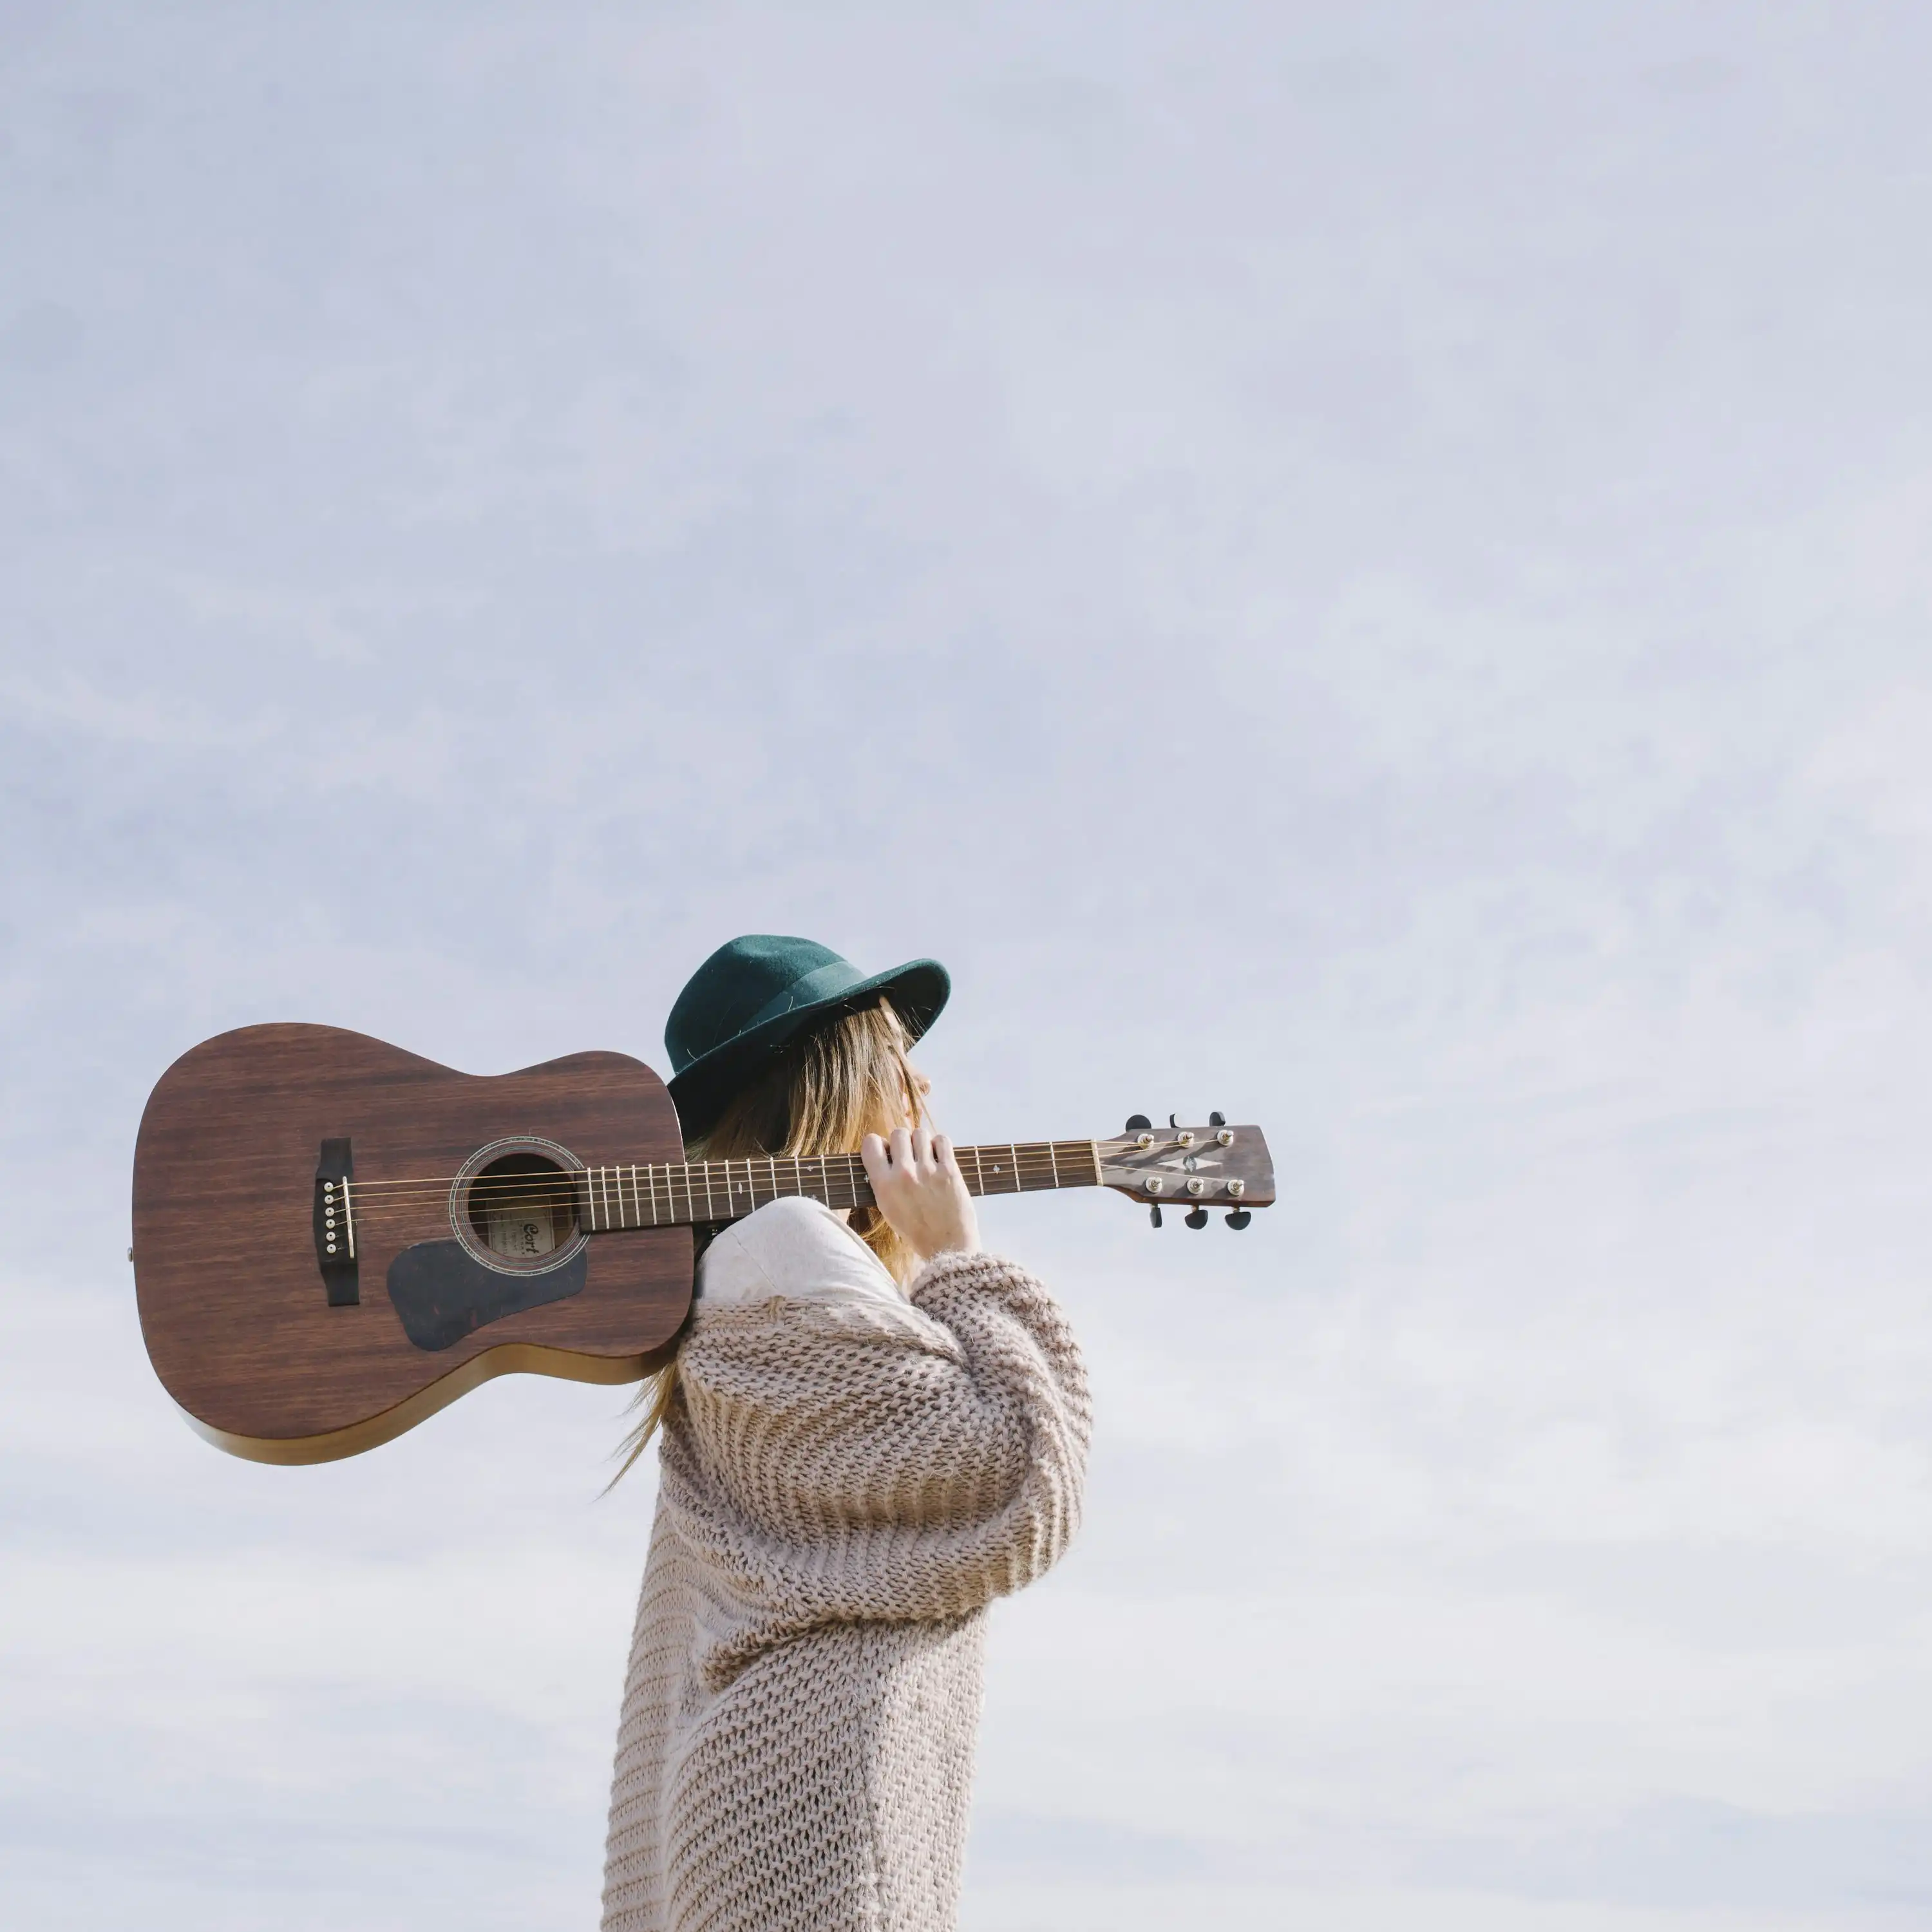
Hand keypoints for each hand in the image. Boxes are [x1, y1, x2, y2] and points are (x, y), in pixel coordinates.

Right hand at [860, 1126, 979, 1261]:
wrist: (947, 1246)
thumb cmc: (917, 1231)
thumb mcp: (888, 1209)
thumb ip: (882, 1182)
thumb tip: (884, 1156)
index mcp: (884, 1185)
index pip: (871, 1143)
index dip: (878, 1144)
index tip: (886, 1151)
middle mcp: (903, 1174)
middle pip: (898, 1133)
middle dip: (903, 1141)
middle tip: (910, 1155)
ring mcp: (928, 1171)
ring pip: (920, 1133)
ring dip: (922, 1142)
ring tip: (926, 1156)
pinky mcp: (949, 1170)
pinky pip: (942, 1140)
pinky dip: (940, 1145)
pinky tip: (939, 1156)